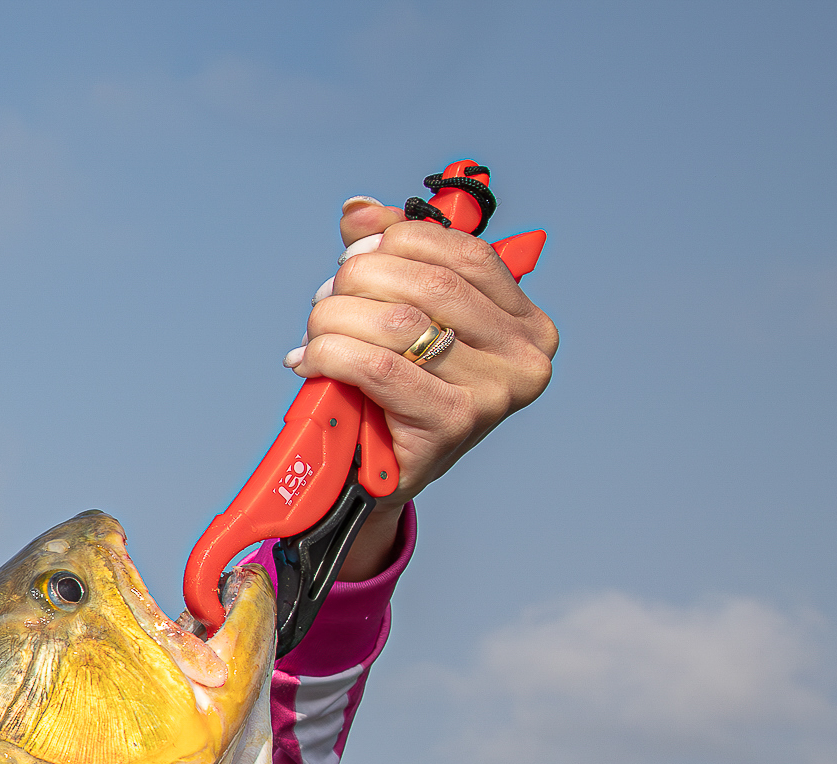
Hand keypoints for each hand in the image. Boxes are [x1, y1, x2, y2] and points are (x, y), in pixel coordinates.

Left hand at [289, 196, 558, 577]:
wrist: (380, 480)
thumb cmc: (396, 393)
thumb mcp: (403, 320)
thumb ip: (390, 258)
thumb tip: (358, 210)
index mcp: (526, 321)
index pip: (464, 253)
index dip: (400, 240)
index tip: (355, 252)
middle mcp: (525, 355)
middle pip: (428, 284)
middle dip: (358, 281)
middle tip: (326, 300)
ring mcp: (495, 392)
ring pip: (398, 323)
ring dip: (336, 320)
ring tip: (315, 335)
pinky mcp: (454, 423)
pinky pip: (377, 368)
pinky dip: (331, 356)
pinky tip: (310, 362)